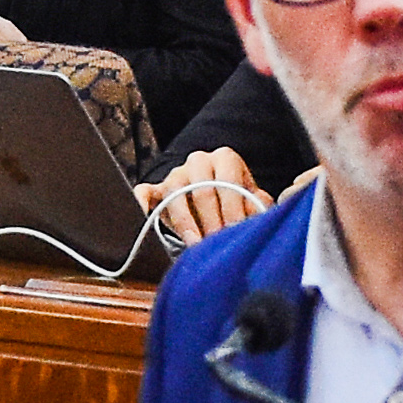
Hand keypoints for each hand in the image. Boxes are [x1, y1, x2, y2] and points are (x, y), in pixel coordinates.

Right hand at [141, 151, 267, 244]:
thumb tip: (262, 218)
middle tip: (218, 242)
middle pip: (203, 190)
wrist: (213, 200)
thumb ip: (258, 205)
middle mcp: (199, 161)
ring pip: (175, 193)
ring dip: (185, 222)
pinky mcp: (156, 189)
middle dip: (212, 221)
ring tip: (195, 243)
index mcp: (225, 158)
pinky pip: (144, 192)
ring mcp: (176, 174)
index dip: (233, 209)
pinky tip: (142, 216)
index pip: (228, 182)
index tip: (236, 231)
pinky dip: (140, 203)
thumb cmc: (235, 201)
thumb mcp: (251, 199)